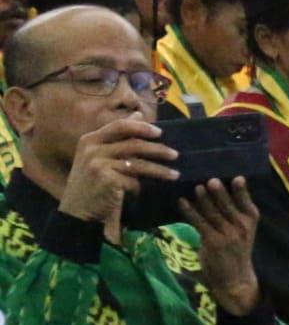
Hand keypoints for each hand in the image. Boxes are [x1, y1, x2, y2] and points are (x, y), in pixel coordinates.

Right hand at [57, 113, 176, 233]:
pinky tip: (148, 190)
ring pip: (138, 164)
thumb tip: (139, 114)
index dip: (141, 127)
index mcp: (90, 139)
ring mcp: (98, 164)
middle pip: (133, 144)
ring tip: (175, 174)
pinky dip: (142, 186)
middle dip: (158, 149)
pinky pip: (132, 181)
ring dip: (160, 170)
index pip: (120, 126)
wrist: (76, 210)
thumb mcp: (98, 155)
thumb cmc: (91, 182)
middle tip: (175, 155)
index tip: (160, 132)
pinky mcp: (105, 181)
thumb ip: (117, 137)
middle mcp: (92, 149)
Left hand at [180, 178, 262, 315]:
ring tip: (196, 187)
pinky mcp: (212, 242)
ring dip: (204, 199)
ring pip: (213, 213)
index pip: (247, 203)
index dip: (242, 191)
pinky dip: (189, 211)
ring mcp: (227, 235)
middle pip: (228, 206)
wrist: (234, 279)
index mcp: (251, 222)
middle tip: (211, 179)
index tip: (237, 177)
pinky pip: (199, 223)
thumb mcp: (243, 231)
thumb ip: (234, 214)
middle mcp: (241, 228)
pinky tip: (182, 202)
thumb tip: (214, 192)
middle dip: (220, 192)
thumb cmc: (236, 251)